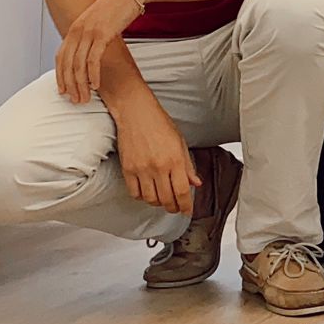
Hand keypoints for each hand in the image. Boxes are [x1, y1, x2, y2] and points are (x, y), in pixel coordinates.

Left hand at [56, 0, 143, 101]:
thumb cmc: (118, 5)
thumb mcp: (98, 20)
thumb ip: (91, 33)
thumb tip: (91, 47)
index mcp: (75, 28)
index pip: (61, 57)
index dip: (60, 75)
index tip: (63, 90)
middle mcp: (77, 30)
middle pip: (67, 64)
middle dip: (69, 85)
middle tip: (75, 100)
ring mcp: (89, 32)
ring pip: (78, 65)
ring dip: (81, 85)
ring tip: (86, 98)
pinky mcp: (102, 34)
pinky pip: (93, 60)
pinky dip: (93, 75)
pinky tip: (97, 85)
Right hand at [112, 89, 199, 214]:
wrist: (136, 113)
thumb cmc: (159, 123)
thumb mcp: (180, 143)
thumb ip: (188, 166)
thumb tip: (196, 183)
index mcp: (175, 160)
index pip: (182, 192)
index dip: (186, 206)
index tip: (187, 211)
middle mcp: (159, 167)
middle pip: (166, 199)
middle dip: (173, 208)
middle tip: (176, 208)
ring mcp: (142, 169)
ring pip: (150, 199)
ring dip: (157, 203)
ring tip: (162, 200)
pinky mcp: (127, 169)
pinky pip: (134, 192)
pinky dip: (141, 197)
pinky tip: (147, 193)